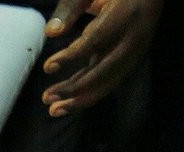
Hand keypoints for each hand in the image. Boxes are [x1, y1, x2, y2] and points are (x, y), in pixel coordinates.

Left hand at [40, 0, 161, 115]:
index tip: (48, 67)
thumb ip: (72, 8)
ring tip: (54, 109)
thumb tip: (51, 33)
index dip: (70, 56)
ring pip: (109, 81)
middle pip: (104, 70)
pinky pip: (110, 80)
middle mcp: (134, 38)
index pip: (95, 40)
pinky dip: (89, 92)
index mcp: (125, 15)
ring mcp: (135, 51)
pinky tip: (70, 100)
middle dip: (74, 88)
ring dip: (81, 98)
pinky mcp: (132, 60)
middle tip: (47, 98)